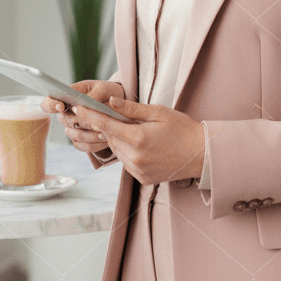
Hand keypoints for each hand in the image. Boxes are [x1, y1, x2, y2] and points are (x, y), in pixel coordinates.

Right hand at [41, 80, 123, 153]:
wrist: (121, 106)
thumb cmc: (109, 92)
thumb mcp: (104, 88)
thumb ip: (93, 95)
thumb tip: (83, 104)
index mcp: (67, 96)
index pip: (49, 102)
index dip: (51, 105)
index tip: (61, 106)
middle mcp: (67, 113)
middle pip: (63, 120)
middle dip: (81, 122)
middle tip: (97, 123)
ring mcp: (73, 127)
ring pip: (73, 135)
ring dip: (89, 135)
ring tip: (105, 132)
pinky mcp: (81, 139)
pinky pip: (82, 146)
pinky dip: (94, 145)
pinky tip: (106, 140)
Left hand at [71, 97, 205, 183]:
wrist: (203, 155)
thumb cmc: (183, 130)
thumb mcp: (158, 112)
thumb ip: (131, 109)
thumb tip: (109, 102)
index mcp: (138, 139)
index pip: (105, 125)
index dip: (89, 115)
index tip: (77, 107)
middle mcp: (135, 158)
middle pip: (110, 138)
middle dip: (110, 126)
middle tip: (119, 116)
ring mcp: (138, 171)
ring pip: (117, 151)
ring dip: (119, 140)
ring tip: (137, 132)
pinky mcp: (143, 179)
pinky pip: (127, 163)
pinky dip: (128, 152)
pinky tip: (143, 146)